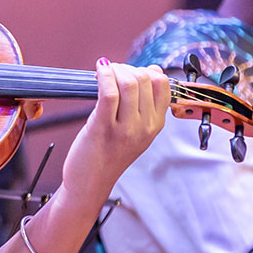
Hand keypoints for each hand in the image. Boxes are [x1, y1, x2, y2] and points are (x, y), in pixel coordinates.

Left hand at [59, 58, 168, 208]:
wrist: (89, 184)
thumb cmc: (106, 155)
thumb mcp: (134, 133)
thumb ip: (141, 108)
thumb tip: (140, 72)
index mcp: (156, 125)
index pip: (163, 84)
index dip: (145, 70)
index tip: (129, 73)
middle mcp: (144, 127)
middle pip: (145, 79)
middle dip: (127, 68)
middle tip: (112, 72)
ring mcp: (125, 129)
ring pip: (129, 83)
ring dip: (114, 70)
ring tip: (104, 72)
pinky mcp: (103, 128)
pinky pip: (108, 93)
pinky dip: (104, 76)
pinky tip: (98, 71)